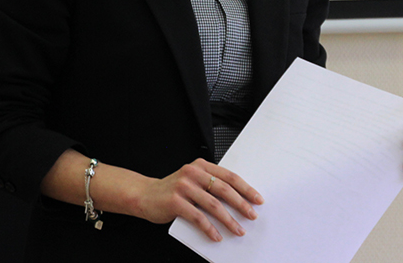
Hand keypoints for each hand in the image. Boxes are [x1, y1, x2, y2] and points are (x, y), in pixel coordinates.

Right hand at [135, 158, 262, 241]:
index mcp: (201, 166)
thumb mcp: (192, 181)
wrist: (145, 195)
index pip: (229, 176)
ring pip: (213, 205)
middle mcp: (193, 173)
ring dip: (228, 220)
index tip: (257, 199)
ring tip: (238, 230)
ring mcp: (184, 186)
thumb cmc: (172, 190)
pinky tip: (217, 236)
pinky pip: (198, 217)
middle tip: (252, 216)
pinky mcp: (175, 201)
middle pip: (224, 189)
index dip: (245, 188)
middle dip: (241, 204)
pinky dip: (209, 228)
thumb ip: (210, 185)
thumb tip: (237, 201)